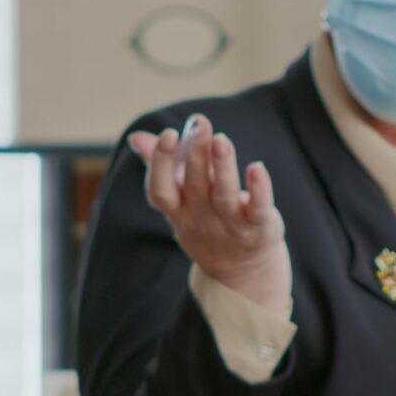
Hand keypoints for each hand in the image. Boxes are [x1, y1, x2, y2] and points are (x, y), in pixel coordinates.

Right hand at [128, 115, 288, 314]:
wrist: (240, 271)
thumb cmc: (206, 223)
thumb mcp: (180, 200)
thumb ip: (162, 166)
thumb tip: (137, 137)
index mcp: (178, 208)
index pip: (160, 189)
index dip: (161, 164)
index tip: (168, 135)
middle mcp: (201, 216)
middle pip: (194, 185)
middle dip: (195, 153)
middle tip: (199, 124)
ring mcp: (230, 224)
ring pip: (225, 195)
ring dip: (222, 167)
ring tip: (221, 140)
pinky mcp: (258, 228)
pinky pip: (258, 209)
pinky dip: (259, 189)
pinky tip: (257, 168)